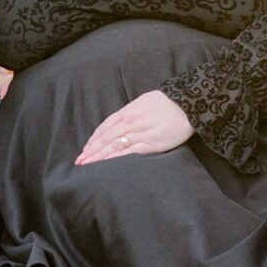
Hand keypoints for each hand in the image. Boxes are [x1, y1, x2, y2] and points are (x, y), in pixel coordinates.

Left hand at [75, 91, 192, 166]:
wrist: (186, 105)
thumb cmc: (167, 103)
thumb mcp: (144, 102)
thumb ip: (131, 113)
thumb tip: (121, 122)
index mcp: (128, 111)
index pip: (105, 127)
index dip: (94, 139)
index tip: (85, 148)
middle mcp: (130, 122)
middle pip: (106, 137)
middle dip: (91, 150)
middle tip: (79, 161)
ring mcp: (139, 133)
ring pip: (113, 146)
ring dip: (99, 156)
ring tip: (87, 164)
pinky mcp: (149, 144)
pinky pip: (128, 152)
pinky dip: (114, 158)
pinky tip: (106, 164)